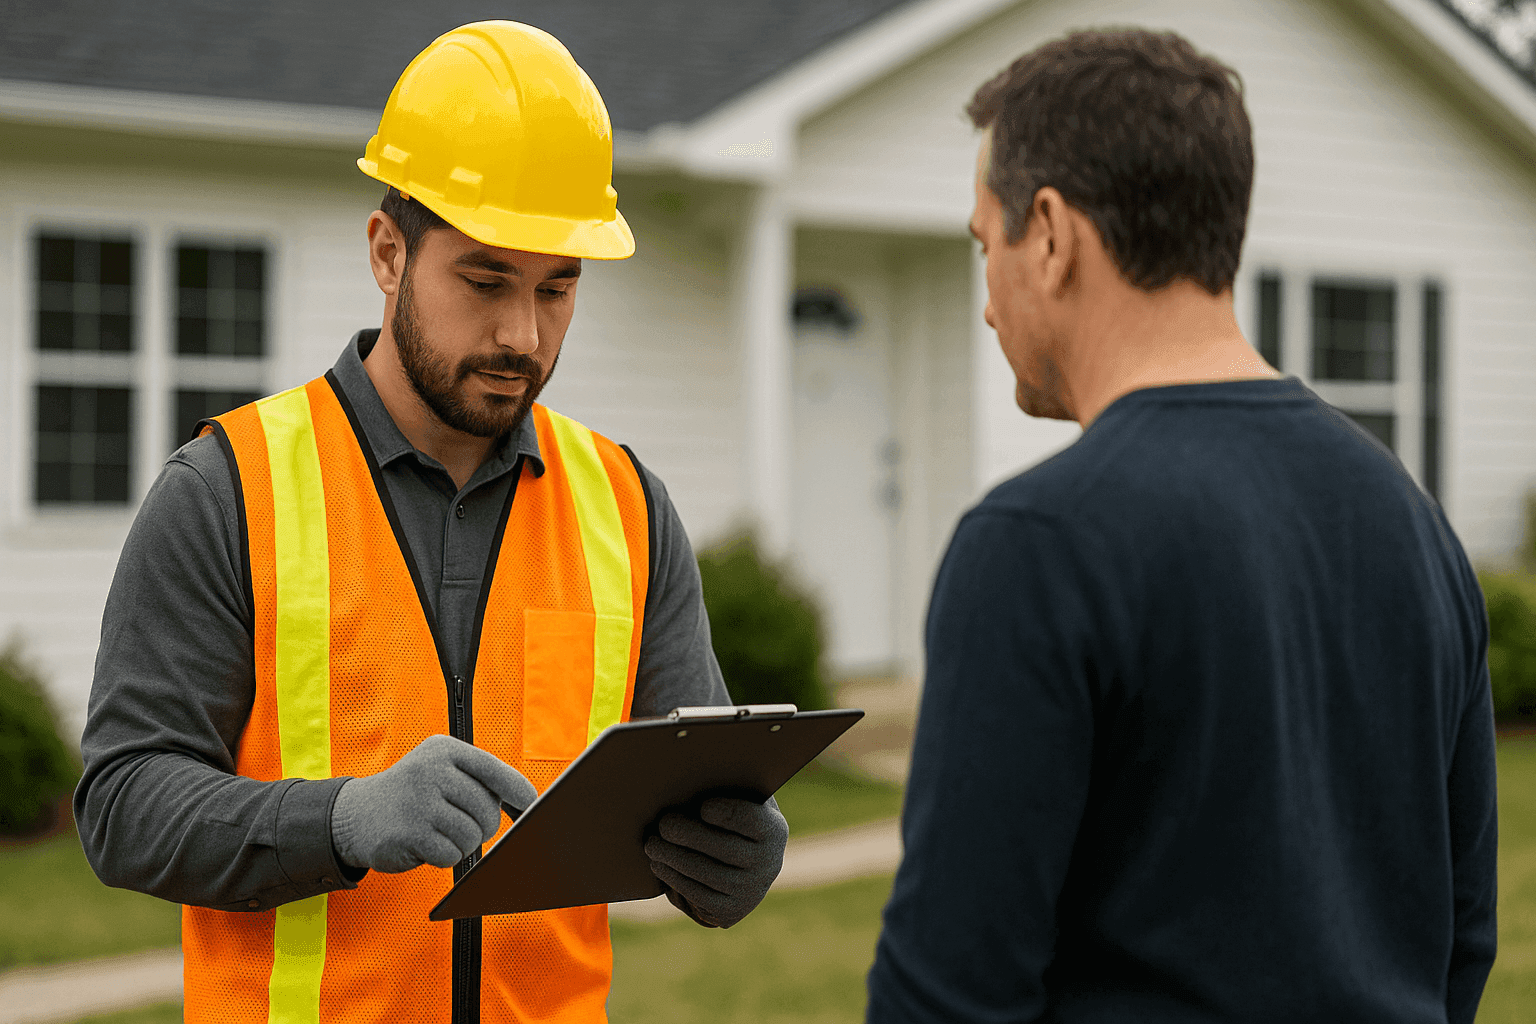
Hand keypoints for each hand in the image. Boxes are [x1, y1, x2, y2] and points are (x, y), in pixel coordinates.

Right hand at [330, 734, 536, 873]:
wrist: (354, 816)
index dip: (517, 790)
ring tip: (439, 833)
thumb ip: (477, 779)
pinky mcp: (410, 833)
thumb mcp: (439, 770)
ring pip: (471, 835)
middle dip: (483, 827)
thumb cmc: (411, 794)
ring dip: (462, 844)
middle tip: (461, 826)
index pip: (493, 770)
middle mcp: (432, 770)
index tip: (531, 805)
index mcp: (444, 750)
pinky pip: (451, 855)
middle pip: (486, 810)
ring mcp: (420, 801)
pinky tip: (425, 844)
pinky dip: (444, 856)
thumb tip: (525, 803)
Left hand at [644, 796, 788, 927]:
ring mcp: (749, 890)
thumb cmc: (732, 821)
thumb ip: (725, 787)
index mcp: (772, 829)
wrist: (745, 868)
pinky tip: (659, 864)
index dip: (726, 813)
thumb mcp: (740, 800)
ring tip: (652, 844)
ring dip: (672, 858)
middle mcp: (768, 862)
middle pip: (722, 848)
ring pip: (705, 873)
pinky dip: (673, 878)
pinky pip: (697, 895)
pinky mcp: (729, 910)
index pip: (750, 819)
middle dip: (687, 835)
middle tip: (663, 824)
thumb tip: (689, 775)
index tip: (703, 806)